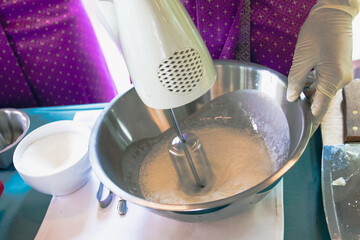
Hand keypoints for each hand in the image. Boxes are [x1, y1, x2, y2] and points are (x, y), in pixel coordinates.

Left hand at [287, 6, 354, 131]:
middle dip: (306, 109)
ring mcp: (342, 74)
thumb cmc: (318, 32)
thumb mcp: (302, 58)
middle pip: (322, 102)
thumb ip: (295, 80)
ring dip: (308, 97)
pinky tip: (301, 87)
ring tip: (293, 101)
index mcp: (332, 80)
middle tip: (291, 117)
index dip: (310, 122)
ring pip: (323, 92)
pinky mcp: (339, 68)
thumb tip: (291, 98)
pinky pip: (326, 83)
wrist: (335, 12)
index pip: (320, 109)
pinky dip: (313, 87)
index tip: (301, 133)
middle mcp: (341, 80)